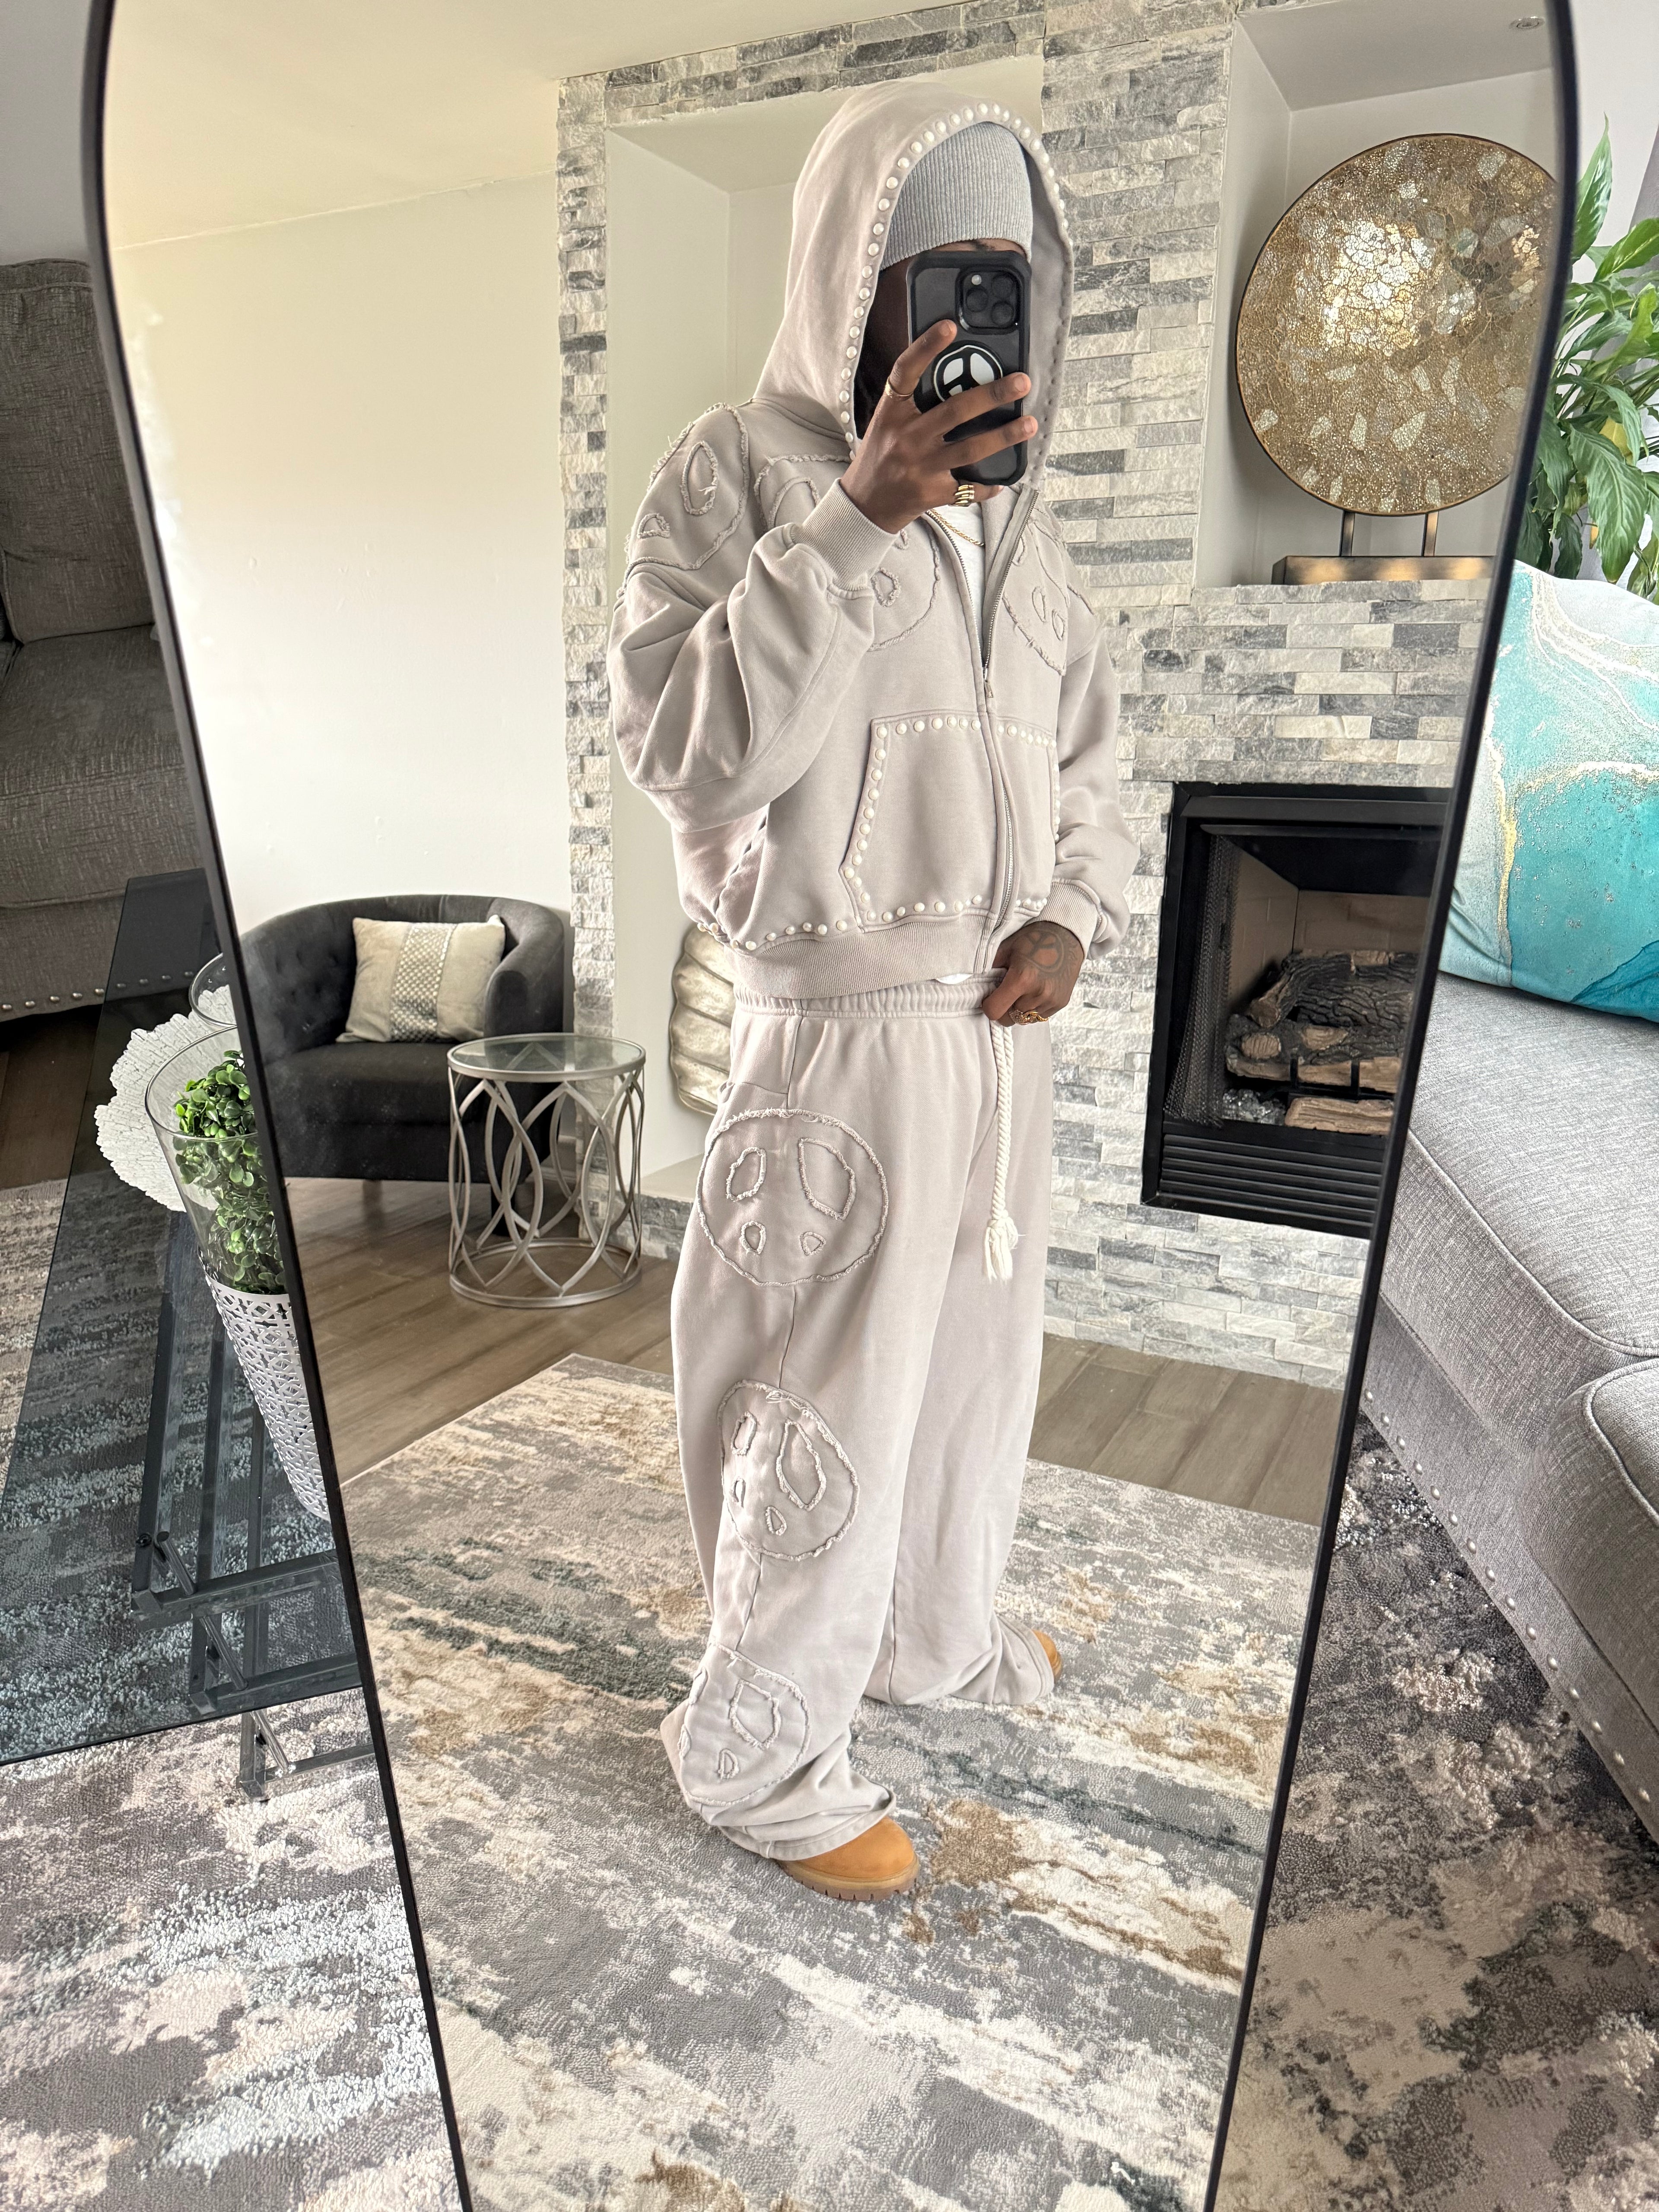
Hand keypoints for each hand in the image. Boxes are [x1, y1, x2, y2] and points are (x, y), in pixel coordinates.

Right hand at [840, 321, 1035, 533]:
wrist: (864, 505)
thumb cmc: (880, 457)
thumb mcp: (887, 422)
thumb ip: (913, 401)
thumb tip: (955, 373)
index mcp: (892, 413)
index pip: (905, 372)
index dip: (926, 347)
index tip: (950, 326)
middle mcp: (906, 438)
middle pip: (954, 411)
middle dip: (992, 394)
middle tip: (1022, 382)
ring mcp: (921, 467)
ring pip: (970, 448)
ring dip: (1004, 436)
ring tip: (1030, 424)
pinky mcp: (932, 492)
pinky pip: (968, 488)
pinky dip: (989, 485)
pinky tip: (1004, 477)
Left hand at [982, 920, 1083, 1025]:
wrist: (1067, 935)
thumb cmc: (1034, 939)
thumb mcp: (1006, 948)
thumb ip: (990, 968)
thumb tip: (976, 983)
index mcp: (1022, 979)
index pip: (994, 1011)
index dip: (988, 1005)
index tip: (989, 997)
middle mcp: (1038, 994)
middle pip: (1008, 1019)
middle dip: (1003, 1009)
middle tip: (1004, 993)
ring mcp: (1051, 1000)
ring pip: (1024, 1019)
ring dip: (1018, 1009)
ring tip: (1022, 990)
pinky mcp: (1060, 1003)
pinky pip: (1039, 1016)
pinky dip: (1033, 1008)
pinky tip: (1035, 990)